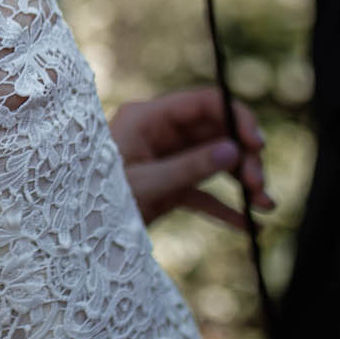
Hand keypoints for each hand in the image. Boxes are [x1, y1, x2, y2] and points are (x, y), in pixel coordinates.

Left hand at [109, 86, 272, 228]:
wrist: (74, 235)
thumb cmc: (96, 202)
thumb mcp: (145, 184)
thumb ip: (189, 168)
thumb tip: (234, 151)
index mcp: (146, 118)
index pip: (202, 103)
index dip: (235, 117)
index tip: (257, 143)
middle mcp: (158, 134)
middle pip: (216, 132)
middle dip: (243, 156)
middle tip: (258, 184)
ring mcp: (165, 159)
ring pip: (216, 161)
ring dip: (242, 181)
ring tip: (265, 205)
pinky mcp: (168, 186)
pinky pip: (205, 192)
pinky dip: (227, 208)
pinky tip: (251, 226)